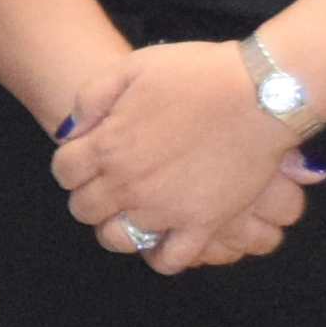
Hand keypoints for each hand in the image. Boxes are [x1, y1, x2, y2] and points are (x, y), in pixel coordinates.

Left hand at [51, 42, 320, 272]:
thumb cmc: (199, 75)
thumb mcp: (133, 66)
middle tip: (110, 180)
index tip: (88, 156)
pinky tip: (163, 235)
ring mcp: (164, 210)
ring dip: (116, 226)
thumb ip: (93, 97)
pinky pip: (169, 259)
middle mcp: (128, 185)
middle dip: (90, 193)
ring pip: (117, 238)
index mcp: (107, 146)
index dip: (72, 162)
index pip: (64, 171)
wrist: (262, 94)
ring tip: (131, 210)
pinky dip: (160, 254)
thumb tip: (72, 129)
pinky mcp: (202, 225)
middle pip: (84, 208)